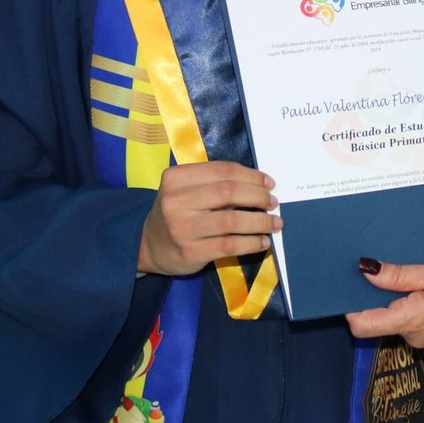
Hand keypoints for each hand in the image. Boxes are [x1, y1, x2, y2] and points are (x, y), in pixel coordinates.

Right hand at [137, 161, 280, 275]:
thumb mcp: (185, 190)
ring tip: (275, 223)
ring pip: (232, 220)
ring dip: (260, 221)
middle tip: (273, 202)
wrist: (148, 246)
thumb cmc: (176, 212)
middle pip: (228, 192)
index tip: (268, 183)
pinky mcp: (191, 252)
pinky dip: (251, 242)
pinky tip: (262, 241)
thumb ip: (214, 184)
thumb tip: (259, 185)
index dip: (250, 176)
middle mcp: (176, 201)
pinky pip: (229, 245)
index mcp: (176, 178)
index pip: (222, 170)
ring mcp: (183, 228)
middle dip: (257, 196)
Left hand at [345, 259, 423, 348]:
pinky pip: (410, 322)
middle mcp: (412, 337)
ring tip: (407, 276)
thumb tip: (365, 271)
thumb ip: (398, 276)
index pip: (362, 326)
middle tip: (383, 271)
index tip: (351, 285)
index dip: (350, 307)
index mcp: (409, 321)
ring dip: (395, 301)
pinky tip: (421, 288)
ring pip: (394, 320)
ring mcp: (423, 339)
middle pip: (377, 321)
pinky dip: (408, 306)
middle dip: (375, 299)